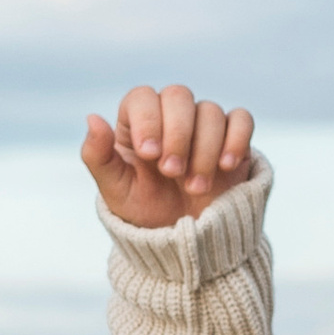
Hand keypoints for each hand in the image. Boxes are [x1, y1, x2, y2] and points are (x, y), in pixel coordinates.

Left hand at [81, 83, 255, 231]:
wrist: (183, 239)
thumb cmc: (143, 210)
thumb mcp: (115, 190)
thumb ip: (98, 156)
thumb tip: (92, 118)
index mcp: (137, 122)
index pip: (142, 97)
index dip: (147, 119)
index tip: (149, 154)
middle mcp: (171, 116)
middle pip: (178, 95)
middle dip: (177, 135)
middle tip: (171, 173)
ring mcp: (203, 125)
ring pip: (209, 111)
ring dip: (203, 151)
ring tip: (195, 188)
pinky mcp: (233, 138)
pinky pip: (241, 120)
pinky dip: (236, 139)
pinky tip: (225, 166)